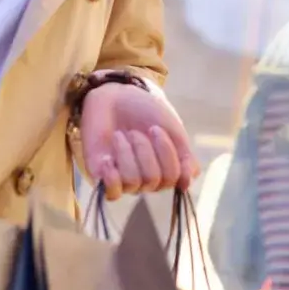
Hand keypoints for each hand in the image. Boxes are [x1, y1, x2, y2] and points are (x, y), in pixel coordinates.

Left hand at [79, 83, 198, 200]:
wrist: (114, 96)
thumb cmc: (145, 111)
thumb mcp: (172, 130)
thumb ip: (183, 158)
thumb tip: (186, 184)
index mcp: (167, 168)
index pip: (174, 178)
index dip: (166, 152)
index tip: (155, 128)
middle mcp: (147, 178)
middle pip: (154, 180)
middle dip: (145, 150)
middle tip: (135, 131)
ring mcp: (125, 179)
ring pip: (134, 182)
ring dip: (127, 154)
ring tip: (119, 136)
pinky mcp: (103, 177)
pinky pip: (112, 193)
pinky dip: (112, 179)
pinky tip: (108, 160)